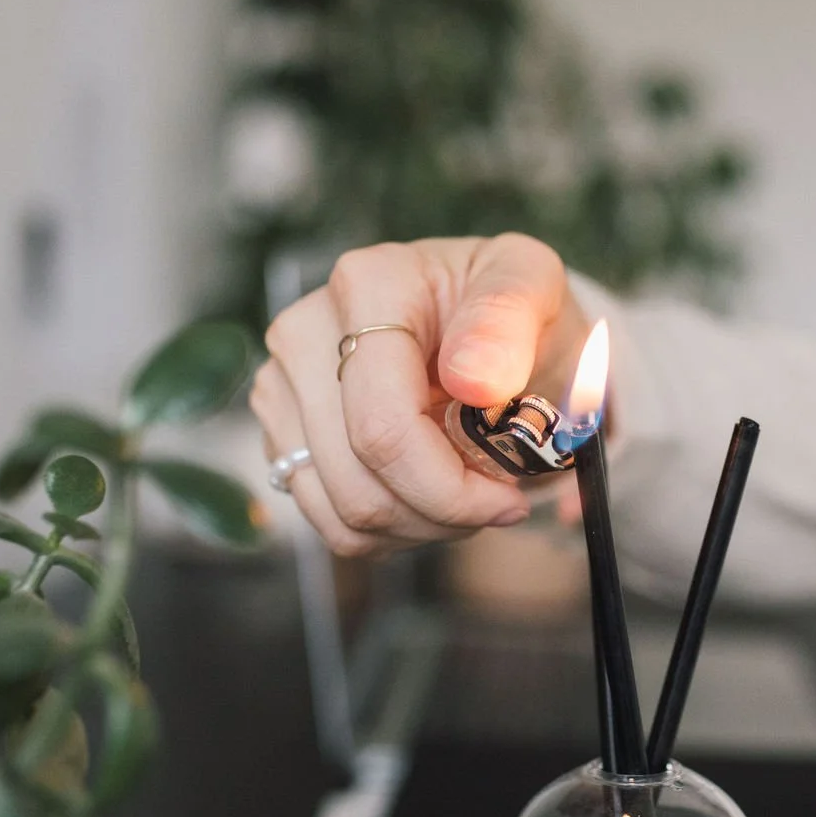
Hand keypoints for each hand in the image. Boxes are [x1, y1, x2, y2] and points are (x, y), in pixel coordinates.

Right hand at [252, 234, 593, 556]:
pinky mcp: (282, 433)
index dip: (450, 488)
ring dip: (421, 524)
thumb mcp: (534, 287)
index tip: (509, 496)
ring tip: (468, 493)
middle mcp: (305, 334)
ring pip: (343, 510)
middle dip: (442, 512)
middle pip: (359, 479)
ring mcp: (282, 387)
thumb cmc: (509, 311)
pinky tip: (430, 497)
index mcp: (368, 287)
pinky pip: (330, 521)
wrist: (485, 324)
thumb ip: (508, 320)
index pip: (385, 427)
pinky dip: (390, 529)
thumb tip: (473, 379)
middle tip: (498, 497)